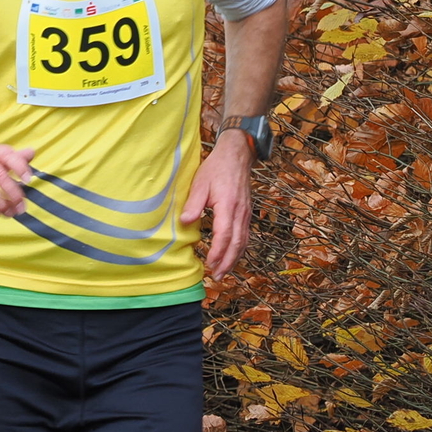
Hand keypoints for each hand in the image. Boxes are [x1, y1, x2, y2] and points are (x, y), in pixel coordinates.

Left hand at [184, 128, 254, 281]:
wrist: (237, 155)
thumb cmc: (216, 168)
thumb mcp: (200, 182)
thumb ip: (193, 203)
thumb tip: (185, 222)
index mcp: (228, 204)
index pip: (225, 234)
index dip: (218, 251)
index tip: (209, 263)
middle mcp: (240, 212)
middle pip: (237, 243)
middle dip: (228, 262)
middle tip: (217, 276)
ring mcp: (245, 213)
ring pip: (243, 241)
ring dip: (234, 259)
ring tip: (224, 272)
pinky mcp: (246, 213)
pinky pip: (245, 235)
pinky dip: (239, 249)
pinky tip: (233, 256)